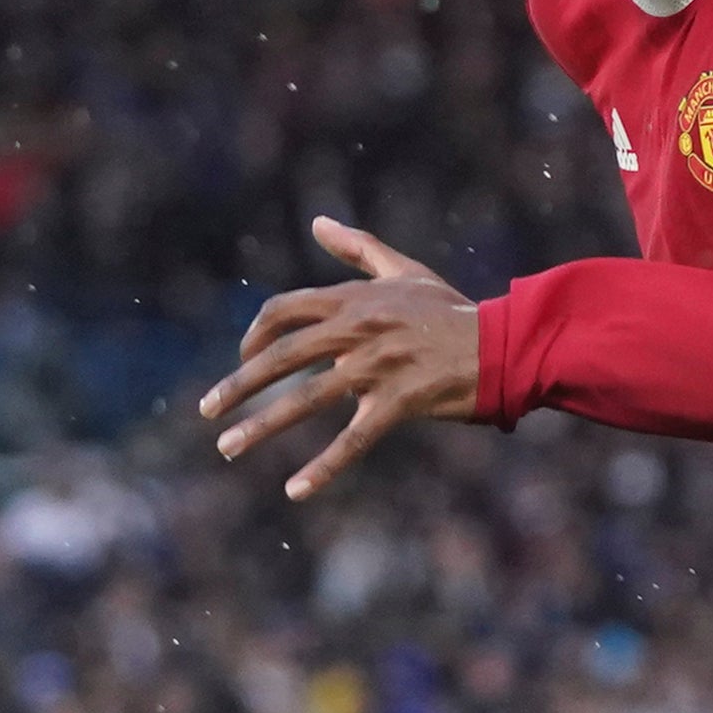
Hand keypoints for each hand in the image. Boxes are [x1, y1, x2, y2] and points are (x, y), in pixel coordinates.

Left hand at [197, 215, 478, 500]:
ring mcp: (378, 366)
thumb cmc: (451, 311)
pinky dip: (324, 467)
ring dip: (261, 425)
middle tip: (208, 410)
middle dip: (239, 384)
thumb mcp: (404, 271)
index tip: (242, 359)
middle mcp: (358, 328)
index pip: (284, 311)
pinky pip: (353, 440)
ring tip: (227, 447)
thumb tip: (318, 221)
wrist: (505, 344)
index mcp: (354, 298)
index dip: (254, 334)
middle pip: (282, 355)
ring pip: (306, 398)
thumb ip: (358, 248)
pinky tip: (296, 490)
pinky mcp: (401, 402)